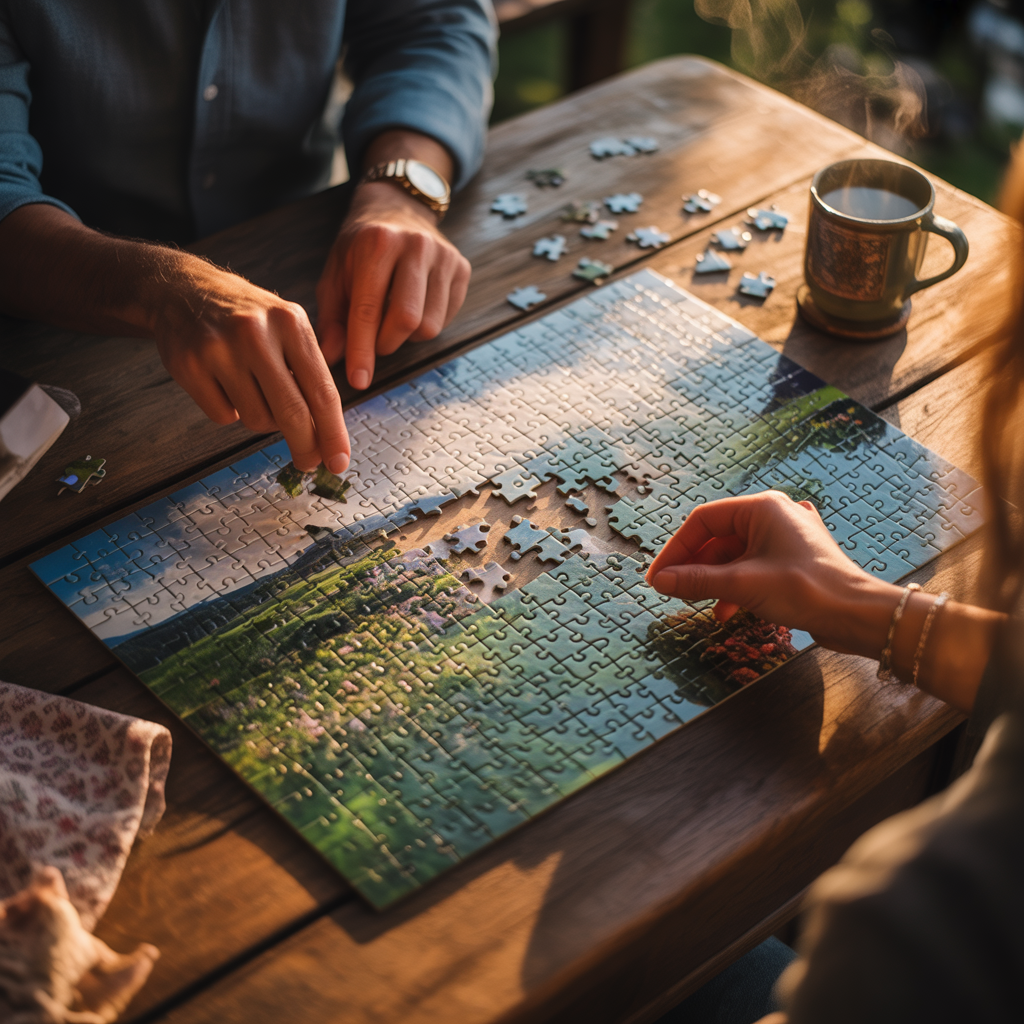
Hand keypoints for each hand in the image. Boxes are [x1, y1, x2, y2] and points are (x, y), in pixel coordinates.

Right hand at [154, 263, 349, 473]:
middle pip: (291, 413)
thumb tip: (326, 436)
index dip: (333, 432)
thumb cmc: (248, 318)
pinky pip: (223, 416)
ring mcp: (219, 349)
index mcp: (291, 322)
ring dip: (261, 419)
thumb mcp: (288, 327)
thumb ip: (309, 374)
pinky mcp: (189, 365)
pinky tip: (224, 385)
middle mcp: (256, 333)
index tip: (339, 461)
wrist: (185, 290)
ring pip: (257, 419)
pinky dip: (229, 411)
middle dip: (305, 446)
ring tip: (253, 391)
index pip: (321, 391)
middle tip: (309, 463)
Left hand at [316, 181, 470, 388]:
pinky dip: (426, 325)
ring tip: (393, 320)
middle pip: (407, 321)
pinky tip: (413, 307)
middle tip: (374, 341)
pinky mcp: (462, 268)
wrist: (397, 209)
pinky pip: (446, 318)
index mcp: (377, 243)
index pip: (369, 310)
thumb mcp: (336, 274)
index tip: (359, 380)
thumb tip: (331, 358)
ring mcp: (444, 256)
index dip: (362, 350)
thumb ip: (332, 317)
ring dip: (407, 337)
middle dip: (386, 344)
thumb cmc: (360, 247)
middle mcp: (415, 245)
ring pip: (430, 325)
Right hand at [645, 490, 901, 657]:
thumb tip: (660, 581)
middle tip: (674, 592)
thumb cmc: (806, 589)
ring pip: (734, 556)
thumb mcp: (742, 585)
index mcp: (763, 507)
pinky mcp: (792, 561)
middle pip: (717, 539)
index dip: (676, 549)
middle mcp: (774, 516)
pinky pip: (752, 568)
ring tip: (703, 605)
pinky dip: (736, 587)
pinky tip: (729, 611)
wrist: (856, 615)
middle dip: (695, 568)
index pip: (703, 521)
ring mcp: (785, 538)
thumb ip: (697, 580)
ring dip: (714, 581)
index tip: (659, 576)